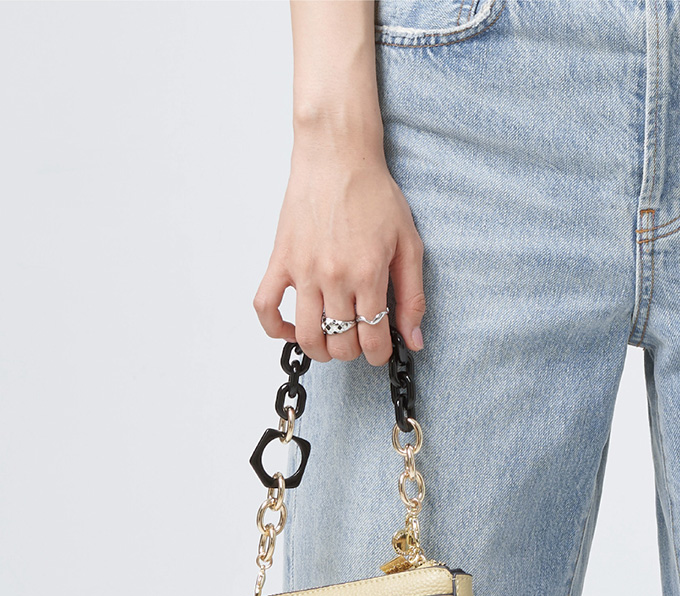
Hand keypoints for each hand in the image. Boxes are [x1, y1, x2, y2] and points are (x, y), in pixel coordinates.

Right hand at [253, 145, 424, 366]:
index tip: (379, 350)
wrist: (337, 157)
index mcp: (367, 274)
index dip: (378, 354)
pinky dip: (276, 328)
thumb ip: (412, 295)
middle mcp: (334, 277)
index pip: (371, 339)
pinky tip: (292, 330)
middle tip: (358, 340)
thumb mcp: (408, 243)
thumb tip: (414, 339)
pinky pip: (265, 306)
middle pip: (340, 342)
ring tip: (330, 342)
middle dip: (353, 351)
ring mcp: (303, 271)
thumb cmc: (373, 194)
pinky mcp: (280, 261)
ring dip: (320, 350)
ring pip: (307, 335)